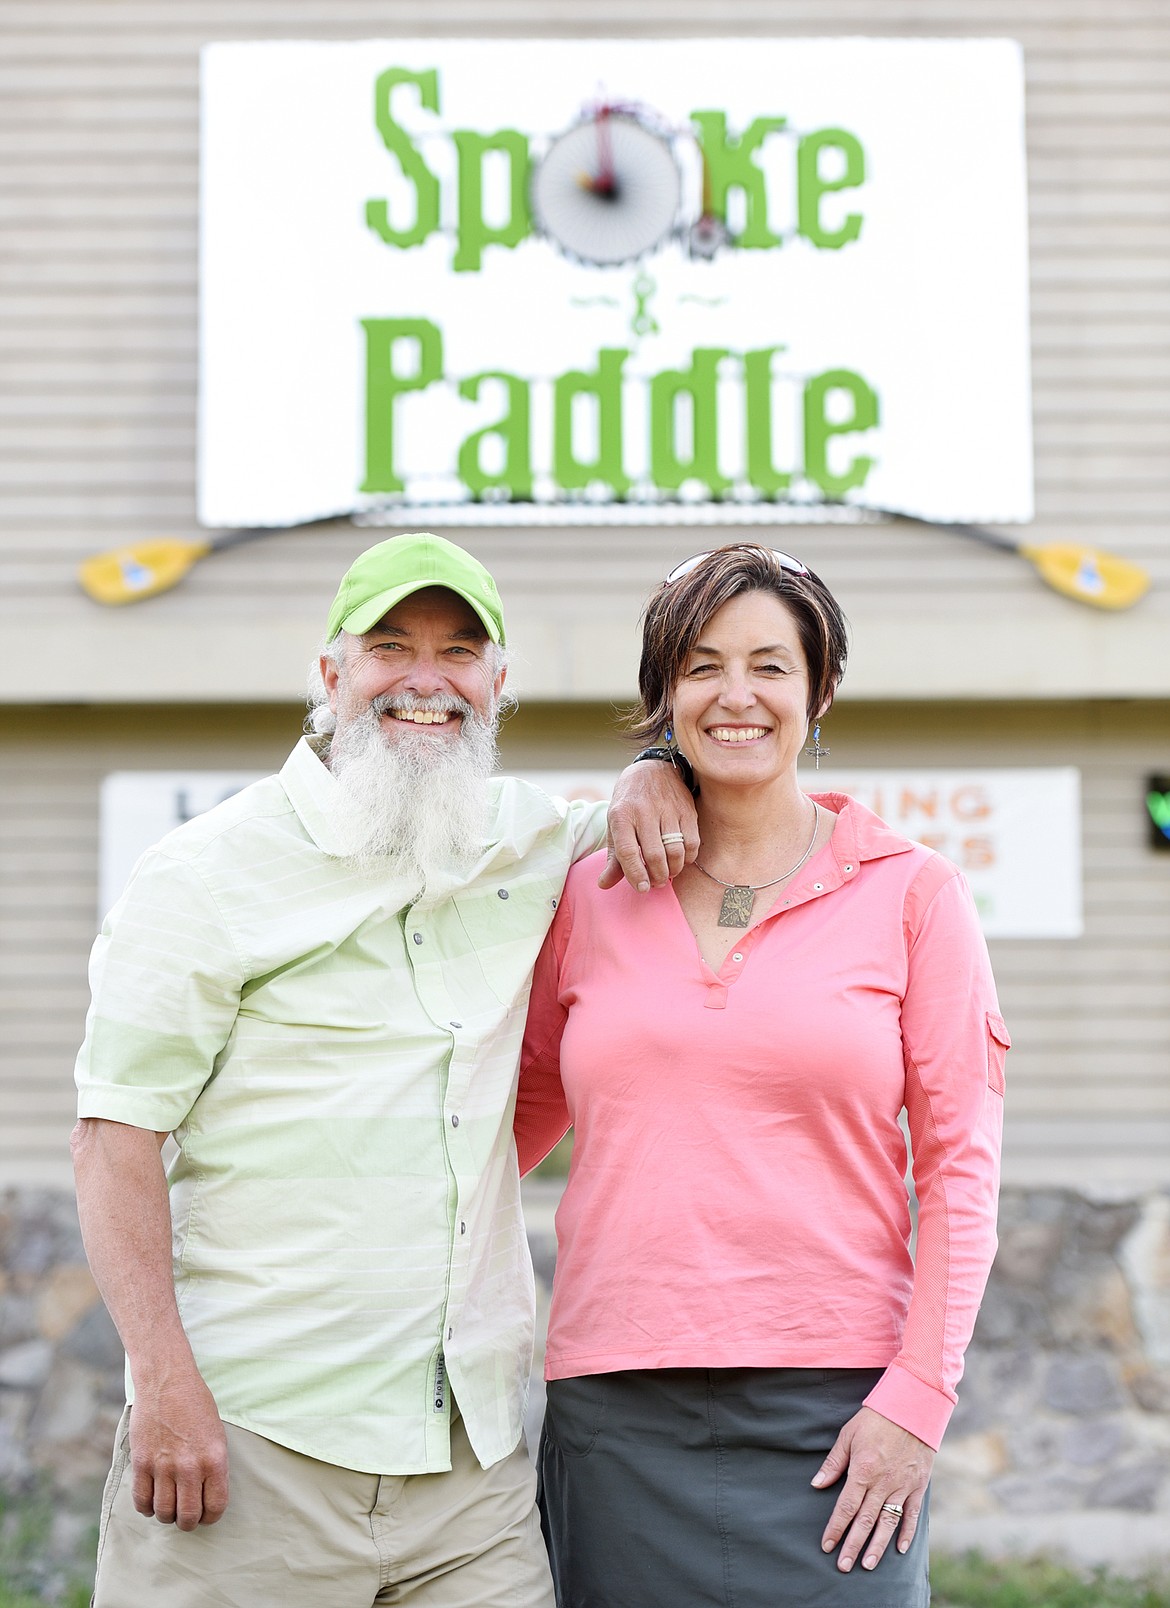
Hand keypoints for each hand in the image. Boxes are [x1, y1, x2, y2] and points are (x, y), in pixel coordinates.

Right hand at [128, 1366, 228, 1529]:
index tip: (206, 1515)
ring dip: (166, 1515)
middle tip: (185, 1515)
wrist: (167, 1381)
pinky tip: (151, 1499)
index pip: (215, 1507)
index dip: (210, 1517)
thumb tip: (207, 1495)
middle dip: (188, 1522)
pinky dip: (146, 1507)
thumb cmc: (196, 1405)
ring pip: (164, 1512)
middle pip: (187, 1517)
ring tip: (169, 1506)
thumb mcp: (216, 1434)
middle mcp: (190, 1467)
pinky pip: (141, 1501)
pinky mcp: (142, 1463)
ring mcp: (164, 1466)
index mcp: (214, 1459)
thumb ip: (212, 1466)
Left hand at [599, 760, 699, 890]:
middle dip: (657, 876)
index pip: (628, 851)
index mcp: (621, 816)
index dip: (635, 874)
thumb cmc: (629, 803)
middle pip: (654, 855)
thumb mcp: (615, 825)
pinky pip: (692, 842)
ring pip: (675, 851)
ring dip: (673, 870)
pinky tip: (681, 860)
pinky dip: (688, 858)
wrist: (651, 770)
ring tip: (668, 874)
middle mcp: (644, 812)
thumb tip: (604, 884)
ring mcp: (668, 810)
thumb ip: (613, 857)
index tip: (642, 888)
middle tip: (656, 883)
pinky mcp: (686, 810)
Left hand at [811, 1406, 933, 1572]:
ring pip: (888, 1523)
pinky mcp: (918, 1485)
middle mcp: (883, 1483)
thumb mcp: (848, 1434)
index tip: (827, 1545)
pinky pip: (912, 1514)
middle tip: (843, 1566)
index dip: (835, 1528)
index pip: (846, 1507)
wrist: (913, 1406)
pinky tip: (900, 1549)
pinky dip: (907, 1533)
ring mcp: (902, 1486)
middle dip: (853, 1546)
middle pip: (865, 1521)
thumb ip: (834, 1462)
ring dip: (877, 1546)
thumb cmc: (876, 1417)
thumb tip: (817, 1484)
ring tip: (868, 1565)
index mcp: (863, 1470)